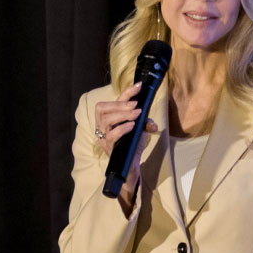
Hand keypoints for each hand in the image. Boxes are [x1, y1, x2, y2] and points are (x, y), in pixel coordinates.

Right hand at [93, 83, 160, 208]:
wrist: (130, 166)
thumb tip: (151, 121)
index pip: (112, 102)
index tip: (139, 86)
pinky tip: (132, 126)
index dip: (125, 93)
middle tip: (135, 106)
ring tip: (136, 114)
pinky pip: (111, 135)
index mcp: (108, 119)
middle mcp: (102, 126)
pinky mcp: (108, 147)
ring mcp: (103, 137)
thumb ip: (144, 122)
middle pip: (102, 108)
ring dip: (122, 114)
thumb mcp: (140, 129)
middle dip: (120, 104)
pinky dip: (122, 128)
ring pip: (105, 120)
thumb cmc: (133, 145)